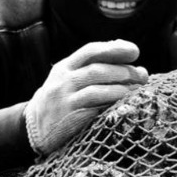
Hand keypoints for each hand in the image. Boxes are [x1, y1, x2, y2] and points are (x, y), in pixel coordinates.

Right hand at [25, 39, 147, 155]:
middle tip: (143, 74)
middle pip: (97, 69)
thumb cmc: (60, 100)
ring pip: (97, 89)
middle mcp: (63, 80)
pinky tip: (125, 104)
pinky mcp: (70, 117)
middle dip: (124, 71)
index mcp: (64, 67)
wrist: (33, 128)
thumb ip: (90, 66)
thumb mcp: (67, 78)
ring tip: (138, 89)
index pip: (90, 50)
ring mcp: (65, 99)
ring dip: (122, 88)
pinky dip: (112, 104)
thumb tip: (122, 49)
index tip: (135, 51)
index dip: (114, 48)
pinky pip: (94, 108)